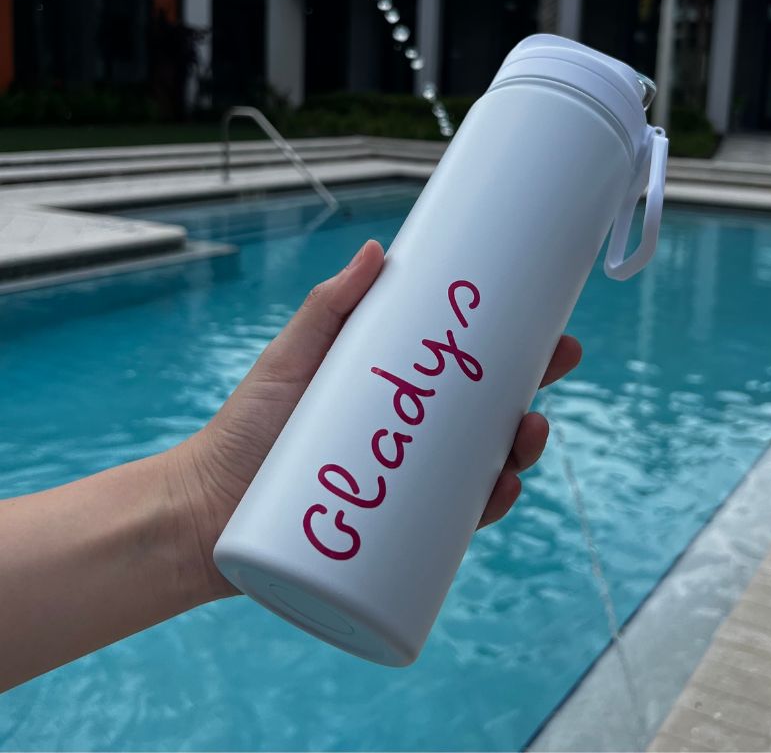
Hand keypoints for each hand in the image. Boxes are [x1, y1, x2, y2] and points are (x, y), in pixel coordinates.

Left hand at [175, 240, 580, 599]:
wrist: (208, 508)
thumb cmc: (247, 426)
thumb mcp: (291, 356)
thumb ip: (328, 305)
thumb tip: (378, 250)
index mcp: (395, 393)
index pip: (467, 373)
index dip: (516, 355)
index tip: (551, 336)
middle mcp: (411, 438)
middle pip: (488, 418)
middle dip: (531, 397)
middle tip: (551, 375)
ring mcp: (407, 485)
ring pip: (483, 468)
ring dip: (520, 453)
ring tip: (525, 435)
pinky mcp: (397, 529)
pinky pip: (455, 521)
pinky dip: (485, 508)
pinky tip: (500, 493)